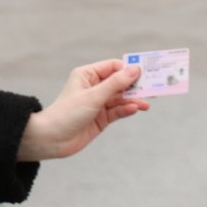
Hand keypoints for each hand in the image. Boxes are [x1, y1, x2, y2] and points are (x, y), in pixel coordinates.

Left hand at [17, 59, 149, 161]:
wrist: (53, 139)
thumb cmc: (68, 113)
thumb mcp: (94, 96)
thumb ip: (115, 84)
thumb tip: (134, 70)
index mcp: (88, 75)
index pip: (113, 67)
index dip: (129, 69)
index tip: (145, 73)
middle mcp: (94, 87)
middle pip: (120, 83)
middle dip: (135, 86)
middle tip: (154, 88)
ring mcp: (98, 103)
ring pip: (121, 98)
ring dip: (134, 100)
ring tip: (147, 103)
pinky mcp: (101, 118)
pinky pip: (118, 111)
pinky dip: (127, 109)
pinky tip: (135, 109)